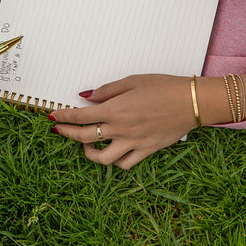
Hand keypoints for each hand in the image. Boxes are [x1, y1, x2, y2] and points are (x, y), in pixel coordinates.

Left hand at [50, 74, 195, 168]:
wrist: (192, 102)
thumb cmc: (165, 87)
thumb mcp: (133, 81)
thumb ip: (107, 91)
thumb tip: (88, 97)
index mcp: (115, 110)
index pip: (80, 117)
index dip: (63, 117)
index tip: (54, 116)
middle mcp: (121, 129)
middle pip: (84, 137)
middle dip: (67, 133)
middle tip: (60, 129)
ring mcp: (133, 143)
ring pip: (103, 158)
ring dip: (89, 153)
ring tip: (87, 143)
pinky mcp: (146, 151)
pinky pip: (125, 164)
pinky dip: (115, 161)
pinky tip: (113, 151)